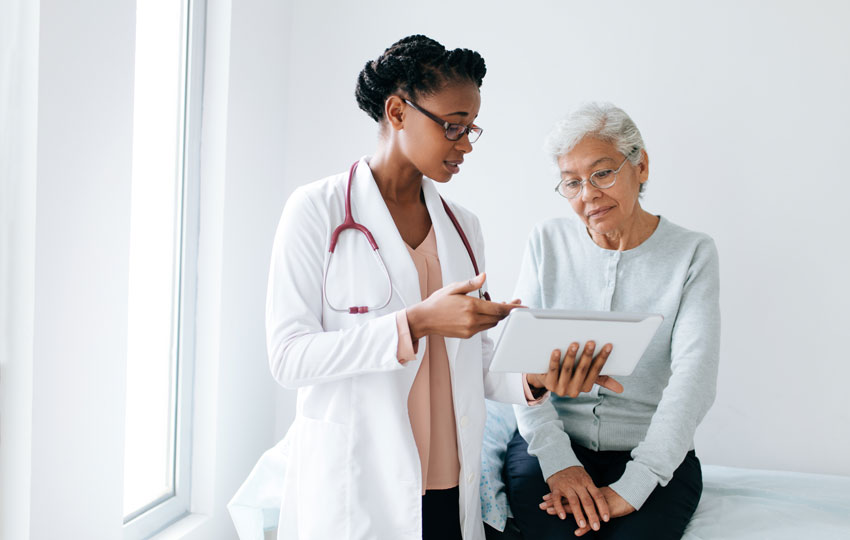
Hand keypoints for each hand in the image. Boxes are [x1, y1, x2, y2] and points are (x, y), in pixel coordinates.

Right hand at [405, 273, 523, 339]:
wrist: (424, 319)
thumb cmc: (438, 302)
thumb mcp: (454, 288)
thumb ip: (471, 284)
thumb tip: (484, 276)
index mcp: (471, 306)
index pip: (498, 308)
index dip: (512, 308)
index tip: (522, 306)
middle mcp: (472, 320)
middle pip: (498, 317)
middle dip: (507, 311)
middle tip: (514, 303)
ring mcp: (470, 329)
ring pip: (492, 323)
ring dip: (498, 316)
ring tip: (501, 306)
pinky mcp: (468, 334)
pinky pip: (484, 327)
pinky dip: (489, 321)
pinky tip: (487, 313)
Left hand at [526, 341, 623, 397]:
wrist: (544, 378)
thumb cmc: (570, 373)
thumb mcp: (586, 376)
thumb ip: (602, 380)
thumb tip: (621, 390)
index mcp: (586, 387)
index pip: (597, 371)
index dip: (602, 358)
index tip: (608, 345)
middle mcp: (574, 390)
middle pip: (582, 370)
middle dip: (587, 355)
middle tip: (591, 342)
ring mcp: (560, 388)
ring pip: (567, 370)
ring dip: (571, 356)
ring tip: (574, 343)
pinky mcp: (548, 384)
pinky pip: (552, 370)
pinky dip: (555, 360)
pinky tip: (556, 350)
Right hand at [539, 466, 608, 532]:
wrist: (559, 463)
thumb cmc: (575, 475)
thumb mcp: (586, 479)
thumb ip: (593, 490)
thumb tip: (604, 504)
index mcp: (587, 482)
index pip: (597, 496)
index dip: (602, 507)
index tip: (606, 519)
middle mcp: (578, 484)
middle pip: (587, 501)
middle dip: (592, 515)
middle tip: (596, 527)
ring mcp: (567, 486)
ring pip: (573, 501)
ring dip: (578, 514)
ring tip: (582, 525)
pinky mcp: (556, 488)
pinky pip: (557, 499)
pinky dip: (559, 508)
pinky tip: (563, 517)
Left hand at [541, 485, 634, 535]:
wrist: (630, 494)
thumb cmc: (614, 497)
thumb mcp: (598, 496)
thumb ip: (588, 497)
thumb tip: (579, 499)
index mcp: (586, 493)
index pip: (568, 494)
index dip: (556, 496)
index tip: (544, 497)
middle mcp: (588, 497)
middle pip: (568, 499)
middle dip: (554, 503)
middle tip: (541, 504)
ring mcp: (594, 504)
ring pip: (577, 508)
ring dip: (563, 511)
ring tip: (550, 513)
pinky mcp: (603, 512)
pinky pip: (593, 520)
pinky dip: (585, 527)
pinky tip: (577, 531)